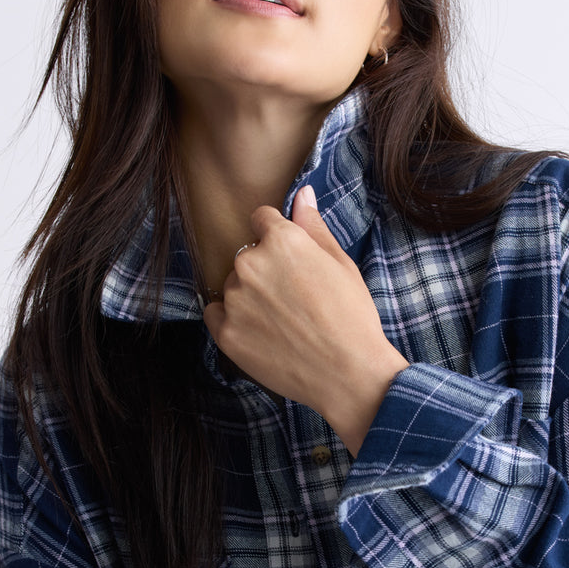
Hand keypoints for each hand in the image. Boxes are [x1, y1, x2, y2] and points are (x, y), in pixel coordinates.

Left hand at [202, 186, 407, 454]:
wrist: (348, 373)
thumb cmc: (352, 317)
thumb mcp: (341, 264)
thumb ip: (313, 227)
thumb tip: (302, 194)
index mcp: (281, 241)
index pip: (261, 220)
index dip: (278, 239)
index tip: (291, 261)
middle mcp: (250, 263)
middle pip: (247, 255)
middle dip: (265, 270)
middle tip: (294, 299)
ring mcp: (235, 299)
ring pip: (233, 285)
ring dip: (250, 296)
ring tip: (283, 321)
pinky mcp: (225, 332)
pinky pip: (216, 313)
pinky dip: (233, 319)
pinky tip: (262, 332)